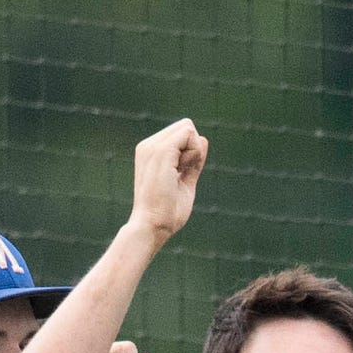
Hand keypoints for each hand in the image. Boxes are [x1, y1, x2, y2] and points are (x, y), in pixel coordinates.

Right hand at [128, 118, 207, 242]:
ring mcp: (152, 146)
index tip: (181, 174)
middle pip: (186, 126)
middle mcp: (148, 146)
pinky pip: (189, 135)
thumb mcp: (184, 182)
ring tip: (177, 175)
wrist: (152, 226)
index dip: (192, 151)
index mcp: (150, 153)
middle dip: (193, 148)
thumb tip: (203, 139)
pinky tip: (181, 172)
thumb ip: (193, 162)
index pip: (182, 134)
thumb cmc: (167, 212)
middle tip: (182, 174)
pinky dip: (194, 154)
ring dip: (193, 153)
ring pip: (188, 129)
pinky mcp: (161, 150)